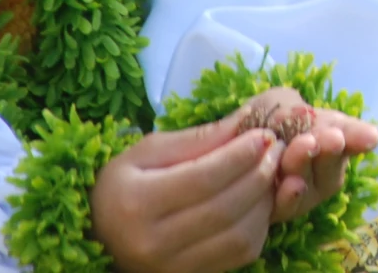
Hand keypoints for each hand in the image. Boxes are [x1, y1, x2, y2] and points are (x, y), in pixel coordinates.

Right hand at [90, 114, 281, 272]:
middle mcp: (151, 243)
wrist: (102, 233)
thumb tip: (248, 120)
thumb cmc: (126, 183)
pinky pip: (238, 256)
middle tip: (275, 150)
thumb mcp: (149, 151)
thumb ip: (199, 139)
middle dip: (259, 175)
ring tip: (269, 174)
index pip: (203, 178)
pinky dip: (258, 226)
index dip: (240, 156)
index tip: (264, 135)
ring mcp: (171, 267)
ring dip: (264, 203)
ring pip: (238, 237)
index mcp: (136, 203)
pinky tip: (258, 202)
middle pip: (225, 209)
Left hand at [233, 86, 377, 222]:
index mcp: (319, 136)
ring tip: (304, 148)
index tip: (369, 137)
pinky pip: (288, 208)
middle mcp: (313, 168)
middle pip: (334, 165)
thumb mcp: (276, 105)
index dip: (357, 137)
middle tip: (329, 138)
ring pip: (316, 187)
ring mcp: (295, 192)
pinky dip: (291, 197)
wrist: (204, 151)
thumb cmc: (245, 123)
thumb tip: (355, 130)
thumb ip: (306, 112)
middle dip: (332, 150)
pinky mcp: (274, 213)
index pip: (345, 136)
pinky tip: (290, 184)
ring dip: (311, 167)